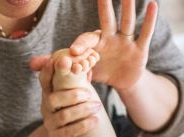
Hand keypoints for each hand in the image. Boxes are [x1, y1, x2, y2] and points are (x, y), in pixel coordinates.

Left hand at [29, 0, 157, 89]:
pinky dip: (149, 20)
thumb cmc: (97, 71)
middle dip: (104, 4)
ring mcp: (126, 42)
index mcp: (95, 43)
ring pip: (127, 21)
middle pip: (107, 18)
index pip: (87, 41)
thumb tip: (31, 64)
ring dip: (128, 6)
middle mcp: (111, 38)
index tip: (74, 52)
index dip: (81, 45)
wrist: (121, 82)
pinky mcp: (140, 50)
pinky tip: (153, 5)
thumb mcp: (77, 71)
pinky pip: (145, 33)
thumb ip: (57, 66)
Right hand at [37, 59, 101, 136]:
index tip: (62, 61)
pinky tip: (95, 121)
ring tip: (97, 106)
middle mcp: (46, 108)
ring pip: (63, 116)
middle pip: (53, 99)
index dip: (50, 70)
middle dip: (72, 95)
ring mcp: (50, 124)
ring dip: (82, 110)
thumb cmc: (68, 112)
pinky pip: (68, 132)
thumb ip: (77, 81)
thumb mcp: (70, 96)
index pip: (45, 80)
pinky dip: (83, 126)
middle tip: (89, 93)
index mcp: (48, 94)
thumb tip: (88, 63)